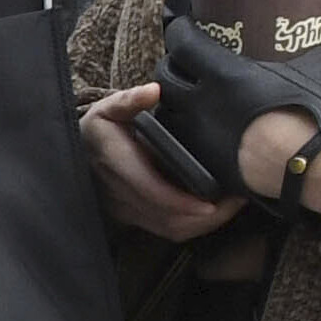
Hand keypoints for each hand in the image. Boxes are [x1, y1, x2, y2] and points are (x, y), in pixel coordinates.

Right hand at [75, 84, 231, 243]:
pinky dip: (194, 225)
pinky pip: (167, 229)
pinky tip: (215, 210)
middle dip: (205, 216)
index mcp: (113, 159)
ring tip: (232, 205)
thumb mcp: (110, 107)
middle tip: (239, 199)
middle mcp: (116, 191)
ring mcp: (123, 209)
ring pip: (169, 228)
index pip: (149, 187)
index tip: (213, 202)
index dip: (180, 200)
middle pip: (166, 216)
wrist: (81, 151)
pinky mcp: (132, 218)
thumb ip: (130, 99)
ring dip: (203, 223)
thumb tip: (153, 91)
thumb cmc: (102, 126)